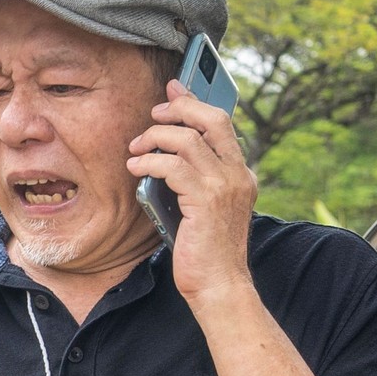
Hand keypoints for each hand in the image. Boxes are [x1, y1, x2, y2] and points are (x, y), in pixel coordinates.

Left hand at [126, 78, 257, 308]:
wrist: (219, 286)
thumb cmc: (207, 252)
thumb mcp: (204, 208)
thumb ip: (194, 179)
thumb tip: (167, 153)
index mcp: (241, 175)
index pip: (221, 124)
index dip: (195, 102)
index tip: (174, 90)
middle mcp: (238, 175)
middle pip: (211, 119)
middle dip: (178, 109)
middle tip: (153, 116)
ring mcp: (225, 186)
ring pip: (188, 139)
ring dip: (155, 137)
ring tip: (136, 148)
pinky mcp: (206, 200)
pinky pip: (173, 165)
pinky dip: (150, 161)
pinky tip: (136, 166)